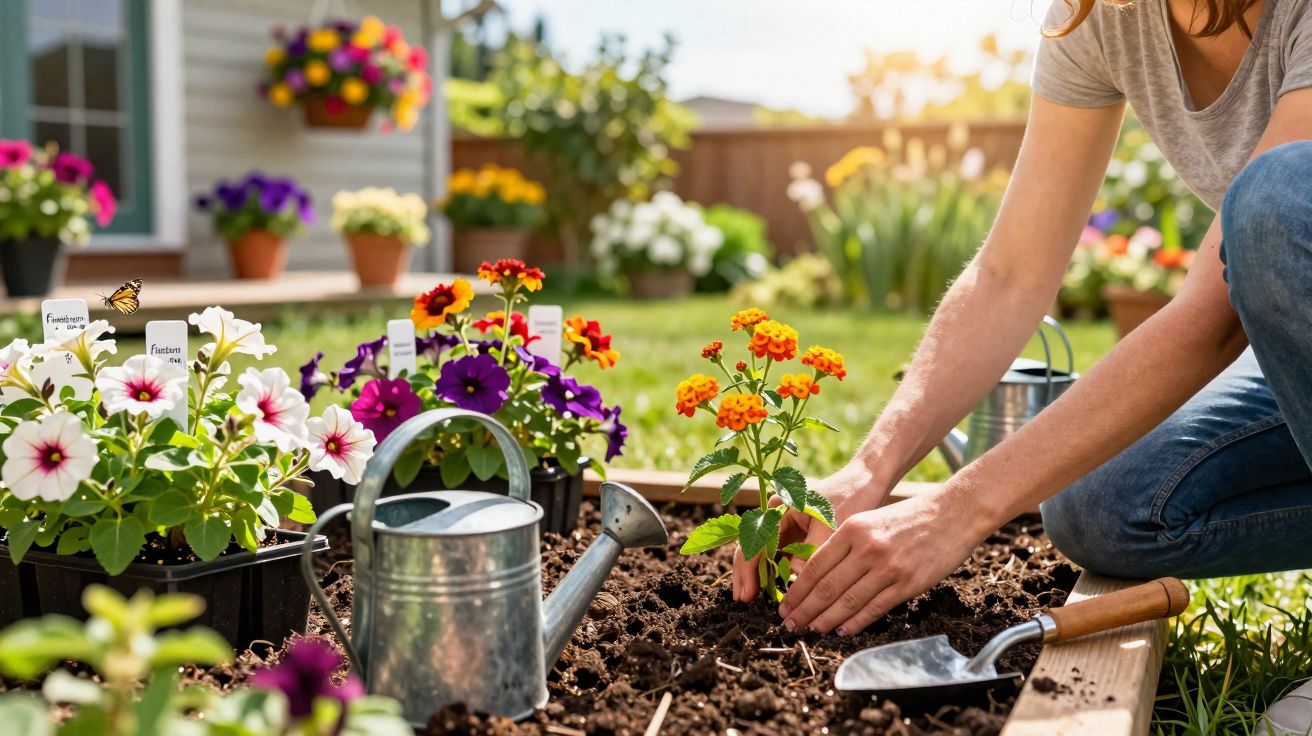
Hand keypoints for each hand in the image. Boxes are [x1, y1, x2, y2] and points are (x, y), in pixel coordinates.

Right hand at [731, 463, 886, 601]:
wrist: (867, 483)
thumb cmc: (849, 498)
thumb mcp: (830, 523)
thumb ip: (811, 549)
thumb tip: (796, 576)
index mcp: (779, 508)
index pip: (753, 542)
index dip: (748, 569)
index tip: (748, 593)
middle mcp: (777, 517)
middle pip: (752, 548)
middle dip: (746, 575)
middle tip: (743, 600)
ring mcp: (786, 528)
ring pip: (765, 556)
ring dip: (760, 577)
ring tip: (754, 600)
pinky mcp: (798, 537)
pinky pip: (781, 558)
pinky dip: (777, 574)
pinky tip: (778, 592)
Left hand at [776, 487, 992, 635]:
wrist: (952, 513)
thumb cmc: (907, 517)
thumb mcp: (869, 520)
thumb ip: (844, 545)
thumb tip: (815, 575)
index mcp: (851, 529)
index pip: (815, 566)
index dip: (796, 590)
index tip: (784, 606)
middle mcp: (866, 548)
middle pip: (827, 587)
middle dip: (804, 610)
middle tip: (790, 624)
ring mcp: (888, 567)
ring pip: (848, 602)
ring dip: (826, 620)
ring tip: (811, 630)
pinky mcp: (908, 583)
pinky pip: (875, 608)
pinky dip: (855, 623)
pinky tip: (842, 631)